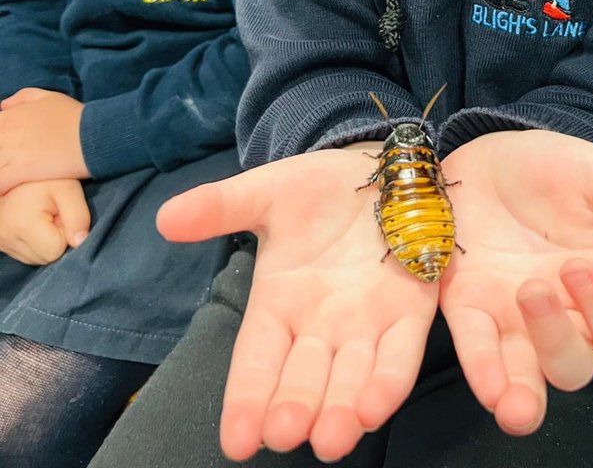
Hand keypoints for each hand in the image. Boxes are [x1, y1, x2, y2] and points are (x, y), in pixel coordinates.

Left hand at [0, 88, 87, 192]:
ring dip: (0, 171)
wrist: (94, 134)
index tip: (5, 149)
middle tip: (8, 165)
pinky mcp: (21, 170)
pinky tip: (6, 195)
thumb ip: (22, 98)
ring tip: (9, 178)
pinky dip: (0, 191)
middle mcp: (6, 132)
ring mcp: (11, 152)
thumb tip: (3, 106)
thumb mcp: (50, 97)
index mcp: (10, 116)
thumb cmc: (74, 116)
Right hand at [0, 178, 90, 264]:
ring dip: (44, 241)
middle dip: (55, 239)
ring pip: (35, 258)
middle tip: (52, 213)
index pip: (55, 251)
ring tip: (41, 215)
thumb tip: (81, 243)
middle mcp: (5, 238)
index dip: (65, 232)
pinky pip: (24, 254)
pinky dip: (33, 242)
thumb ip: (78, 216)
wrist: (20, 167)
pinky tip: (32, 222)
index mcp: (22, 225)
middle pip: (45, 258)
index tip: (60, 213)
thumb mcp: (68, 189)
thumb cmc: (47, 176)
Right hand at [157, 147, 438, 462]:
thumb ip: (220, 206)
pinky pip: (400, 354)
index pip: (256, 360)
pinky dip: (390, 381)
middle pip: (303, 378)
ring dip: (342, 409)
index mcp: (278, 303)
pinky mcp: (410, 313)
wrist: (380, 169)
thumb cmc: (318, 188)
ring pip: (351, 377)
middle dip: (294, 408)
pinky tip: (378, 407)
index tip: (235, 440)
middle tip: (284, 436)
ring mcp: (367, 323)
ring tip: (332, 439)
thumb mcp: (266, 191)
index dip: (245, 398)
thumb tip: (164, 218)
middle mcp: (321, 326)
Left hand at [436, 130, 592, 436]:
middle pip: (573, 367)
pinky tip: (486, 385)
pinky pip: (476, 353)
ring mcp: (511, 318)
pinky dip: (480, 372)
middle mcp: (559, 314)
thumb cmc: (551, 168)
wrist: (489, 155)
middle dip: (557, 343)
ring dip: (521, 393)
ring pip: (527, 379)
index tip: (577, 266)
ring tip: (507, 396)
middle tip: (532, 289)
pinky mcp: (467, 309)